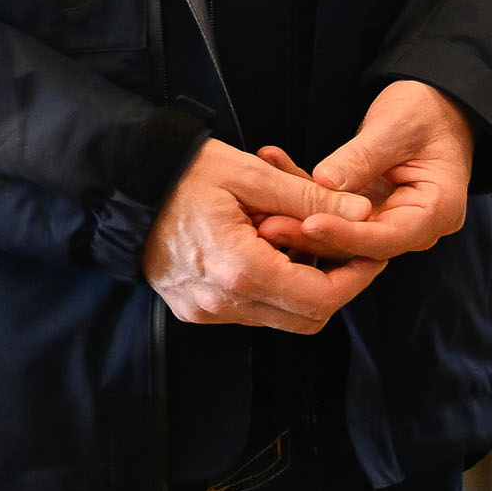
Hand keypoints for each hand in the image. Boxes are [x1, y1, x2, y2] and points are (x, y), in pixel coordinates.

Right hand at [144, 141, 378, 332]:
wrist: (121, 183)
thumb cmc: (184, 172)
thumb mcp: (252, 174)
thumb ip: (309, 201)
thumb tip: (361, 216)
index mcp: (241, 269)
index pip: (321, 298)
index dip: (356, 279)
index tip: (371, 252)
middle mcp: (223, 301)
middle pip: (305, 318)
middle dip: (334, 286)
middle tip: (345, 250)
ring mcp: (206, 310)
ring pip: (279, 317)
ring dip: (300, 285)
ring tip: (297, 240)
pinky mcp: (194, 309)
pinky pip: (249, 311)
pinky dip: (270, 287)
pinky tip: (265, 249)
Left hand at [258, 81, 480, 270]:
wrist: (434, 105)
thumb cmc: (424, 110)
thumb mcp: (394, 127)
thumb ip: (361, 157)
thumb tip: (322, 182)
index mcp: (437, 211)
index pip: (387, 237)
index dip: (346, 235)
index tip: (309, 225)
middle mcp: (415, 226)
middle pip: (361, 244)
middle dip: (314, 235)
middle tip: (270, 226)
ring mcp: (390, 221)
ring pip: (341, 233)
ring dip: (300, 220)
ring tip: (261, 209)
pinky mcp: (367, 212)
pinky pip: (333, 212)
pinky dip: (303, 196)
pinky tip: (272, 173)